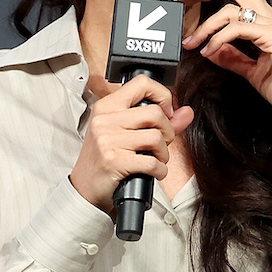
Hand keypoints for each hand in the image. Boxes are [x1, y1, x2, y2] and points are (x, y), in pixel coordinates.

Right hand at [69, 75, 193, 212]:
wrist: (85, 188)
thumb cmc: (106, 158)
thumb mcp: (126, 134)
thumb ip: (160, 122)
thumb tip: (187, 112)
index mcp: (107, 106)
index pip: (142, 83)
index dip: (162, 96)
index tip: (165, 113)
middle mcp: (105, 119)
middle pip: (155, 113)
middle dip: (167, 131)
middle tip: (161, 143)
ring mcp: (108, 140)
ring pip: (156, 138)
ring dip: (164, 153)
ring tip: (156, 158)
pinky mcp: (114, 161)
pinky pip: (152, 162)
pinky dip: (160, 170)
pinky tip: (154, 172)